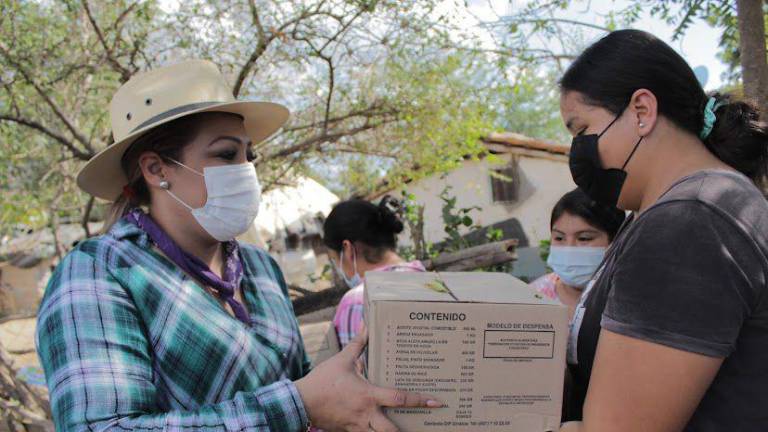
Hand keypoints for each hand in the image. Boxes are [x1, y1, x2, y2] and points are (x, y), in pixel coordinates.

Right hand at [295, 328, 441, 431]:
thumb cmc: (323, 381)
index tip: (436, 402)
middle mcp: (367, 414)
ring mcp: (358, 426)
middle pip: (393, 431)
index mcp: (368, 395)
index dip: (420, 400)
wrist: (301, 403)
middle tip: (422, 426)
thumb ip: (358, 344)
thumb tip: (367, 324)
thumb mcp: (342, 360)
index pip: (400, 399)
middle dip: (407, 431)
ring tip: (404, 429)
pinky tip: (378, 428)